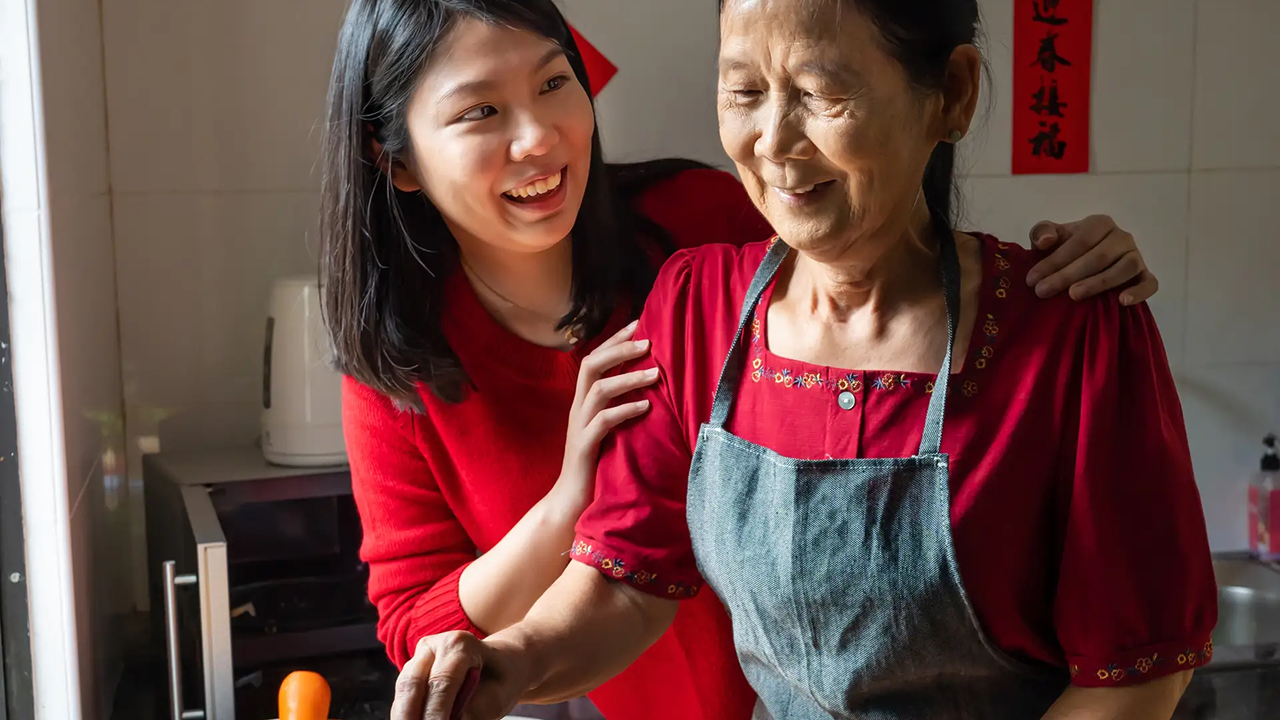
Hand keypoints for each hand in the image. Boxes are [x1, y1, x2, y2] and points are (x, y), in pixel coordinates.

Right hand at [391, 632, 530, 719]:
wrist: (502, 663)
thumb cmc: (502, 678)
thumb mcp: (497, 697)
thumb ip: (472, 711)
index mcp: (459, 644)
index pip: (441, 683)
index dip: (435, 714)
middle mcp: (434, 645)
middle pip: (411, 684)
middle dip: (411, 716)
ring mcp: (419, 656)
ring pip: (402, 692)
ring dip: (407, 716)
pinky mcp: (411, 671)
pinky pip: (403, 698)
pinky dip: (409, 715)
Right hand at [554, 320, 657, 508]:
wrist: (571, 503)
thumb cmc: (596, 466)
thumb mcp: (609, 430)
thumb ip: (620, 407)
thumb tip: (650, 387)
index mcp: (583, 402)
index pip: (594, 359)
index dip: (614, 340)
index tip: (639, 323)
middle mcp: (578, 408)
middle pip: (591, 365)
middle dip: (619, 349)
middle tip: (647, 341)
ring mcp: (579, 426)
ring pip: (598, 390)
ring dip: (628, 378)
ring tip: (655, 374)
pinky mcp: (585, 447)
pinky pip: (603, 421)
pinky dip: (626, 410)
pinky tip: (646, 407)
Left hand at [1024, 215, 1158, 304]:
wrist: (1084, 264)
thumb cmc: (1066, 250)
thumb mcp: (1050, 238)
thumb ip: (1042, 233)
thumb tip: (1046, 241)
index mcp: (1100, 223)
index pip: (1080, 241)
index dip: (1056, 260)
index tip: (1033, 279)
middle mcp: (1122, 237)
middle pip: (1099, 256)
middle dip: (1068, 275)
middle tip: (1044, 291)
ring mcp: (1136, 256)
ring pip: (1124, 268)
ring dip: (1099, 282)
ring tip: (1074, 295)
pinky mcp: (1145, 275)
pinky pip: (1150, 283)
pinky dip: (1139, 292)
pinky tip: (1121, 301)